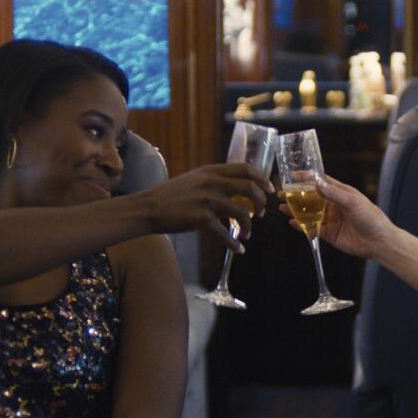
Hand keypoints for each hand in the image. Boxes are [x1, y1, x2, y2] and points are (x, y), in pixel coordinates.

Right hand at [137, 163, 276, 253]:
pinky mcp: (200, 218)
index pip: (246, 168)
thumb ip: (215, 180)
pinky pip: (225, 233)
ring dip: (249, 226)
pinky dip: (234, 244)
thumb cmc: (171, 196)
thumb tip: (237, 188)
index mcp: (212, 170)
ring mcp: (206, 200)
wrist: (148, 207)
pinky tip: (238, 249)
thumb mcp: (195, 179)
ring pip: (242, 213)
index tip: (269, 190)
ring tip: (247, 234)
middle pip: (250, 188)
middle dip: (261, 202)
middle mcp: (211, 182)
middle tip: (262, 213)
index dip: (262, 179)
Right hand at [290, 174, 395, 259]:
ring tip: (281, 207)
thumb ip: (334, 193)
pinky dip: (301, 226)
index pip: (321, 182)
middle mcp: (334, 205)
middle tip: (282, 193)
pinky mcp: (329, 234)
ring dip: (295, 210)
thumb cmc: (371, 218)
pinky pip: (312, 229)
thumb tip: (317, 183)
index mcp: (341, 193)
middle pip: (311, 198)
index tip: (293, 176)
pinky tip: (292, 222)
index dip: (307, 178)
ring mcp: (330, 219)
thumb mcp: (353, 202)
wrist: (379, 242)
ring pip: (309, 213)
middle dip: (296, 195)